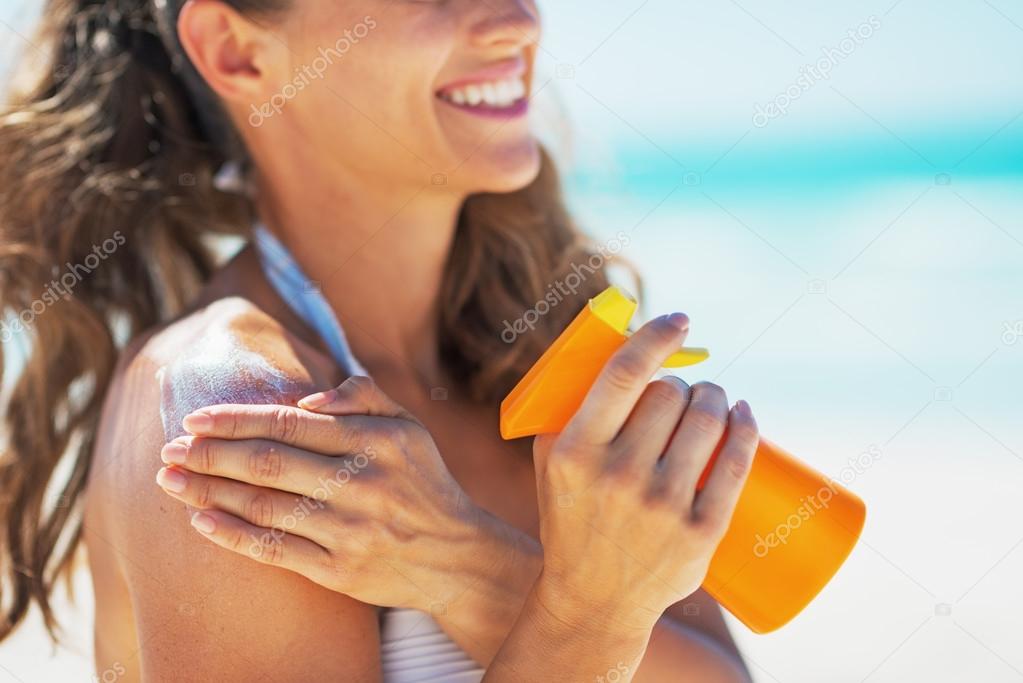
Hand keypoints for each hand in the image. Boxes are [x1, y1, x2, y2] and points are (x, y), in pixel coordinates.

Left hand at [154, 376, 495, 611]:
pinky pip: (275, 550)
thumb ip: (365, 395)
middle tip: (169, 449)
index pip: (290, 423)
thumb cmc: (421, 482)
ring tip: (169, 481)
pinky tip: (201, 522)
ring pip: (264, 506)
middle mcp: (363, 483)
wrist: (455, 556)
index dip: (236, 419)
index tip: (194, 418)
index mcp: (377, 441)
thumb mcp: (409, 426)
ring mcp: (350, 530)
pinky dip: (233, 535)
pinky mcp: (341, 571)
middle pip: (268, 463)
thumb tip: (308, 397)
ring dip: (208, 492)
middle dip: (209, 454)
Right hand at [531, 313, 758, 634]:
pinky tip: (744, 413)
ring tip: (712, 399)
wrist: (593, 600)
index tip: (679, 320)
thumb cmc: (571, 517)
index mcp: (574, 451)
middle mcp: (617, 474)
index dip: (656, 337)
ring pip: (706, 421)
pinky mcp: (700, 531)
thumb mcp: (550, 463)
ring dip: (715, 397)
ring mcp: (662, 505)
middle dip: (682, 382)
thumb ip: (566, 409)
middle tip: (684, 389)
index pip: (622, 375)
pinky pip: (734, 464)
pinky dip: (745, 429)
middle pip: (668, 395)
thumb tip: (604, 348)